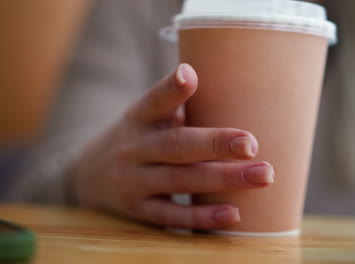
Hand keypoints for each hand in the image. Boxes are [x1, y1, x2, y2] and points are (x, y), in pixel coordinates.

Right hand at [73, 64, 274, 228]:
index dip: (171, 88)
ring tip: (262, 176)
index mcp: (138, 118)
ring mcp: (134, 181)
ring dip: (223, 179)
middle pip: (176, 146)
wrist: (92, 174)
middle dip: (215, 144)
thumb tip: (238, 95)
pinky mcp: (140, 210)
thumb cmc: (141, 137)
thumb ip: (180, 107)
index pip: (153, 100)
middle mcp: (133, 148)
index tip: (189, 74)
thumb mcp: (148, 117)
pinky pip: (173, 215)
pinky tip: (233, 213)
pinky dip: (202, 216)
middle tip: (251, 144)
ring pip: (180, 180)